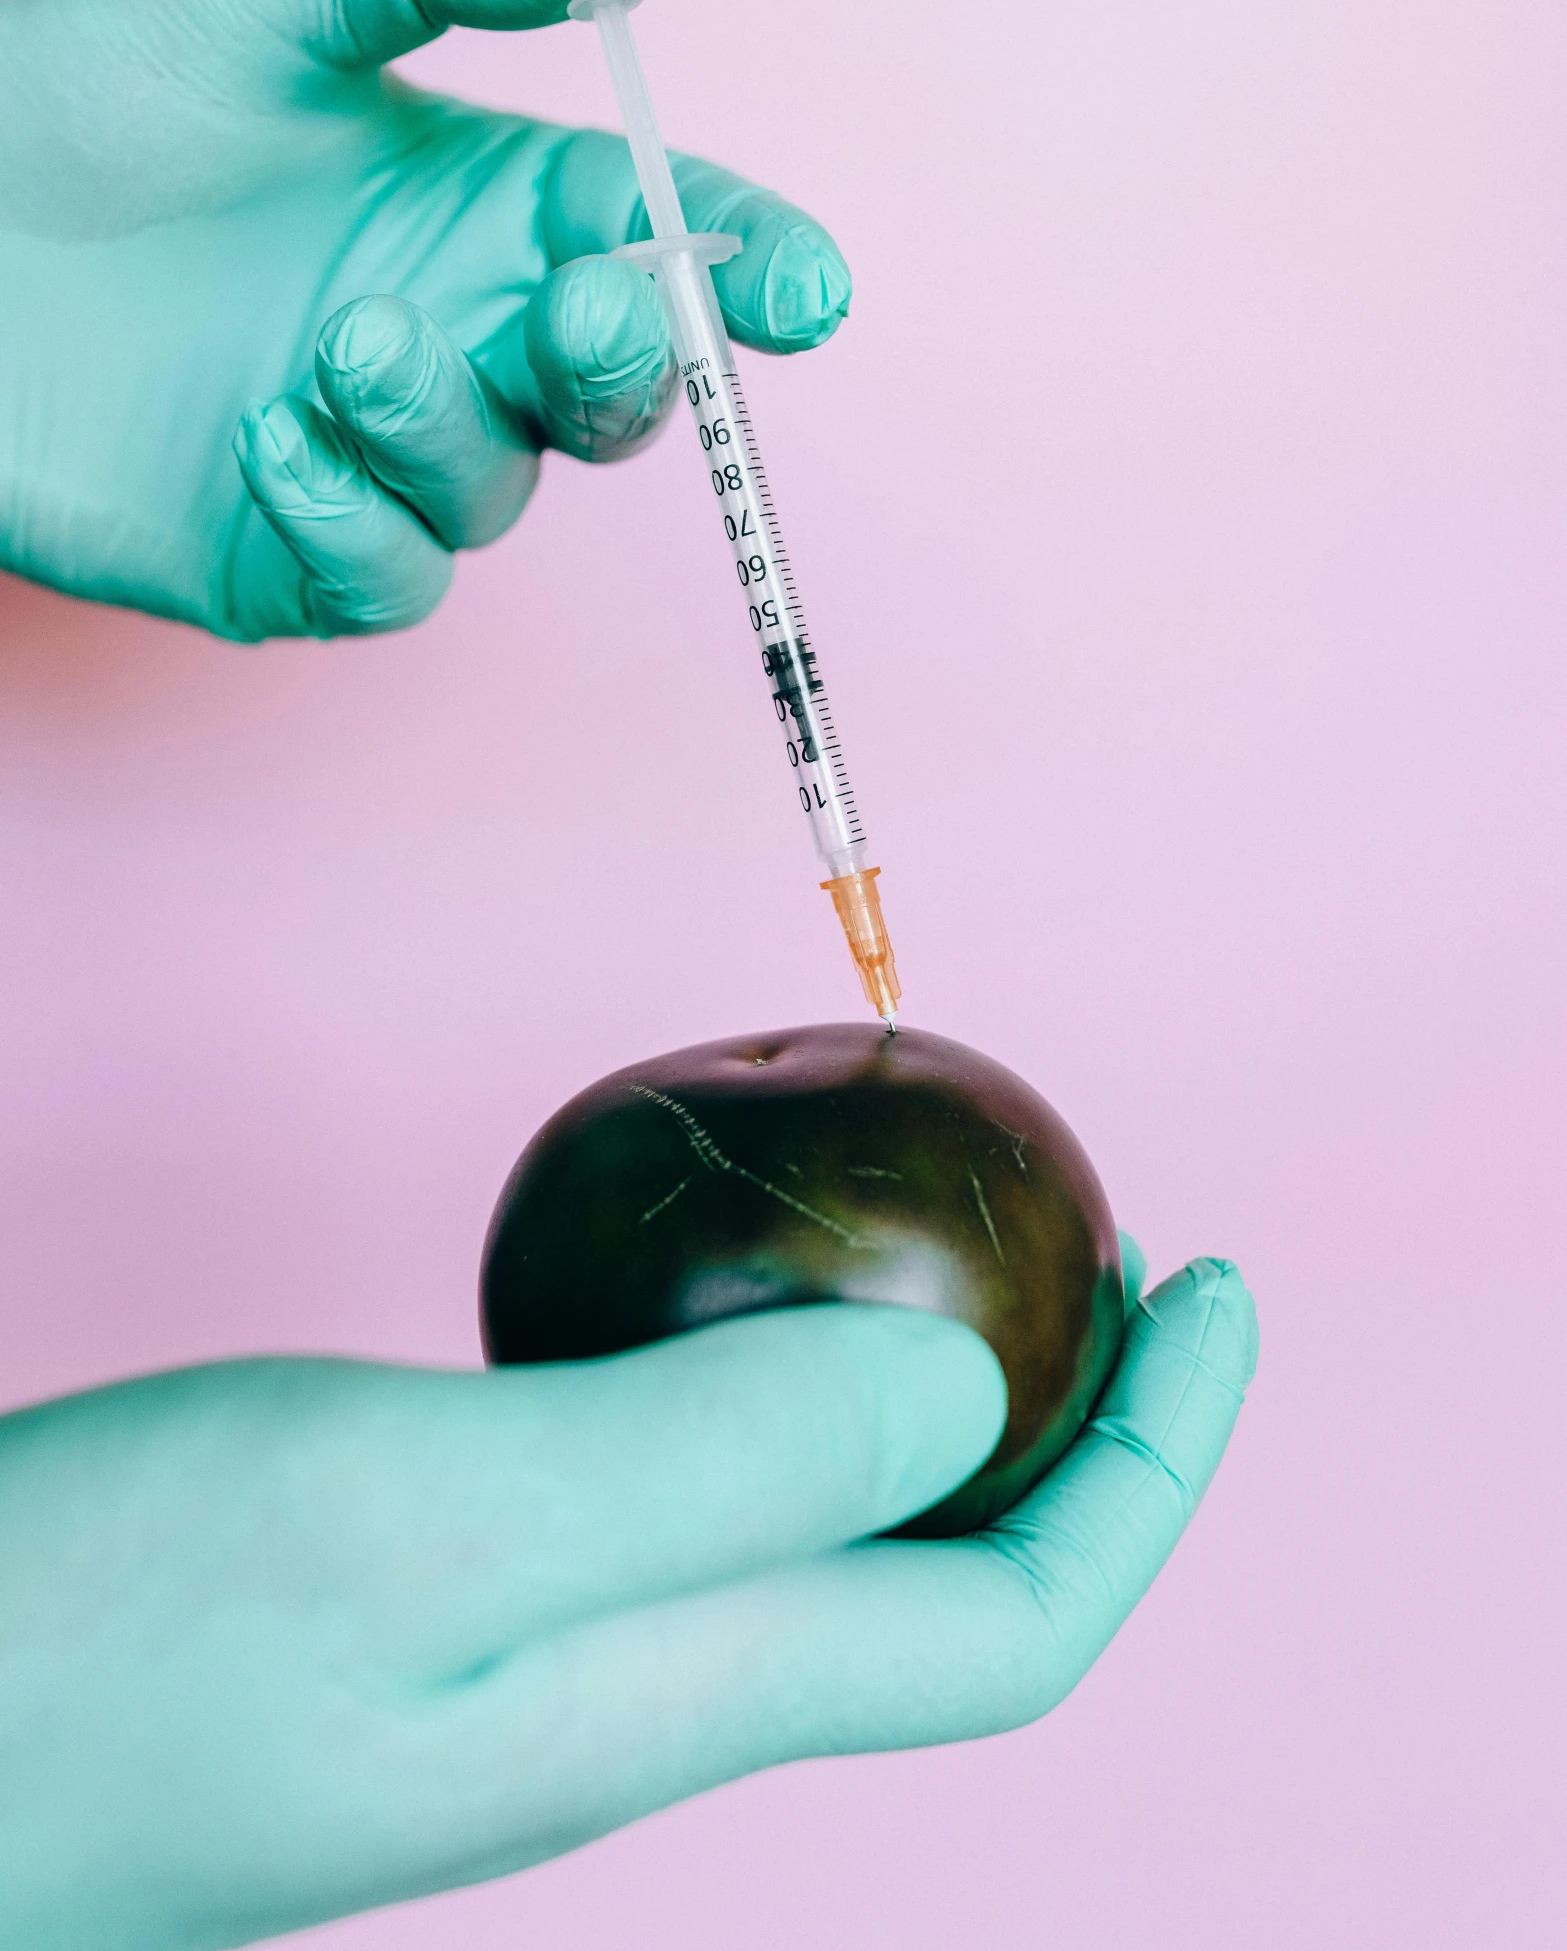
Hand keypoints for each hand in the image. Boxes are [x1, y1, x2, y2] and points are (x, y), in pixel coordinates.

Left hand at [0, 0, 851, 637]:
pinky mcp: (304, 562)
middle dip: (625, 356)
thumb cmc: (90, 109)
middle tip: (574, 299)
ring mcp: (391, 463)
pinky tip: (265, 436)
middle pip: (620, 391)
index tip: (804, 289)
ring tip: (338, 342)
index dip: (757, 272)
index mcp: (495, 210)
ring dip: (447, 421)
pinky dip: (353, 519)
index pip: (674, 247)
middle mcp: (468, 342)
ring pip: (506, 491)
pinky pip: (396, 583)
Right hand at [0, 1250, 1254, 1947]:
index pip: (1016, 1619)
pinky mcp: (434, 1615)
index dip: (1158, 1461)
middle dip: (1073, 1422)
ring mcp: (531, 1665)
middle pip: (940, 1583)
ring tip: (941, 1251)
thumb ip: (707, 1459)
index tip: (1211, 1279)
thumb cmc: (110, 1645)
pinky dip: (746, 1385)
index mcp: (672, 1694)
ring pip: (812, 1536)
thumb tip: (960, 1393)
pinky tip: (690, 1301)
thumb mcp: (428, 1515)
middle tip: (1101, 1245)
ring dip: (918, 1398)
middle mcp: (632, 1699)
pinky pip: (671, 1495)